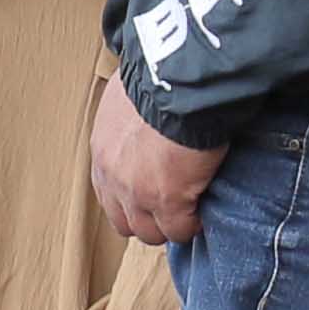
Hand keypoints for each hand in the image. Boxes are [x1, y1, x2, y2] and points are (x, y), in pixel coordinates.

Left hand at [90, 75, 226, 245]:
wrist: (180, 83)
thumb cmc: (161, 77)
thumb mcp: (132, 93)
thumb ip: (132, 112)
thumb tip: (146, 111)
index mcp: (103, 148)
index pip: (108, 190)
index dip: (133, 195)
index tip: (154, 188)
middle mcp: (112, 175)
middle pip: (124, 220)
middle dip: (147, 217)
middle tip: (172, 205)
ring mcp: (137, 193)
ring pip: (150, 232)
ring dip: (169, 223)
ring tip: (191, 209)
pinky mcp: (167, 201)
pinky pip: (180, 230)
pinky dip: (194, 224)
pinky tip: (206, 210)